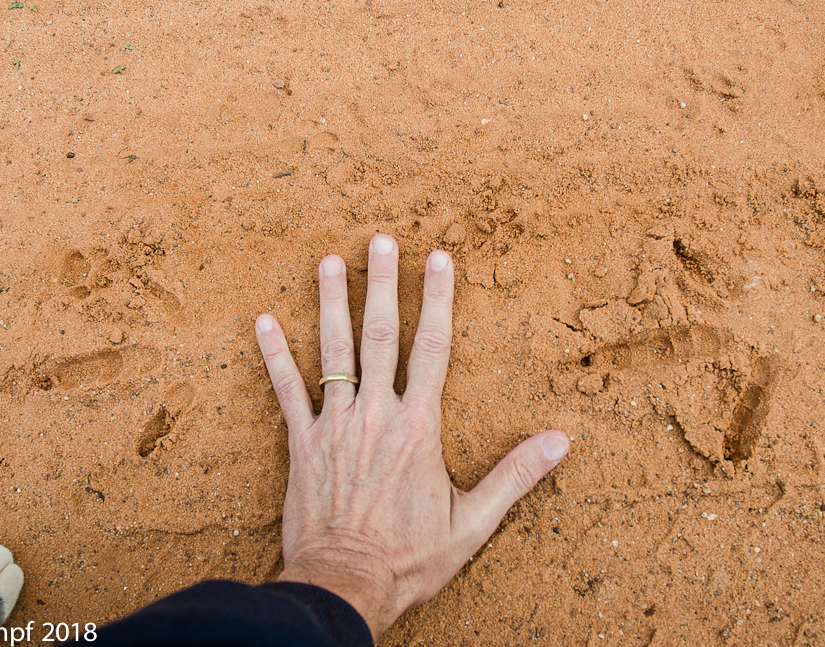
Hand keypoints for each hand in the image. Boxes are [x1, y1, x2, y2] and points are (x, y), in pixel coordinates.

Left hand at [254, 234, 569, 637]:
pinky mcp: (302, 444)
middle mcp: (376, 415)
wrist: (345, 584)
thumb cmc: (410, 558)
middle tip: (380, 241)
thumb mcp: (474, 523)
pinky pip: (285, 391)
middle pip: (381, 336)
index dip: (438, 300)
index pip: (433, 348)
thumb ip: (515, 476)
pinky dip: (274, 356)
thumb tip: (561, 441)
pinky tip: (264, 320)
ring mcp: (335, 426)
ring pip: (332, 352)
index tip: (440, 259)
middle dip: (383, 284)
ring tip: (328, 262)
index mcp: (419, 427)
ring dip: (330, 304)